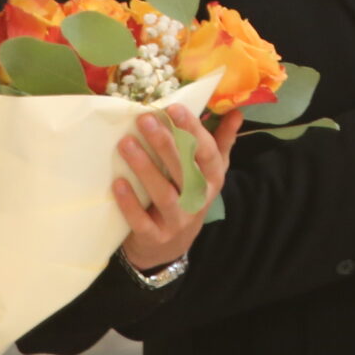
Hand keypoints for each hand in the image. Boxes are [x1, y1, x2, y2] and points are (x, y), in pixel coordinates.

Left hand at [115, 105, 240, 272]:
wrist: (170, 246)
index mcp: (212, 180)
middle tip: (145, 119)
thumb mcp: (208, 172)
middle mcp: (198, 200)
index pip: (207, 153)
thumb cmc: (189, 197)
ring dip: (145, 168)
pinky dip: (130, 203)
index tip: (174, 107)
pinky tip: (118, 182)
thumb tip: (236, 111)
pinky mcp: (155, 237)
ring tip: (126, 143)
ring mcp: (177, 221)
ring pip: (164, 194)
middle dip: (164, 143)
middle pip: (184, 170)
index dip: (193, 130)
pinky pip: (142, 221)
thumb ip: (221, 141)